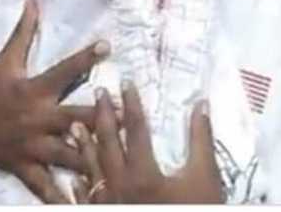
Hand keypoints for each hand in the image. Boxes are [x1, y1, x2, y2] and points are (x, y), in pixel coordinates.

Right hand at [0, 0, 109, 202]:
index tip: (107, 46)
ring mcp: (32, 144)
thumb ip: (22, 32)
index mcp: (34, 91)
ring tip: (121, 165)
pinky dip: (60, 196)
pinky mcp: (24, 165)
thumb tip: (32, 2)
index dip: (85, 57)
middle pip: (77, 118)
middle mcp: (37, 118)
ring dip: (93, 158)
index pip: (63, 70)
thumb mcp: (3, 59)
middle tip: (131, 117)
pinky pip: (44, 185)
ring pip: (69, 154)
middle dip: (105, 119)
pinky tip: (80, 202)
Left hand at [71, 83, 222, 203]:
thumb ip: (200, 140)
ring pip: (90, 168)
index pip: (135, 129)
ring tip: (75, 124)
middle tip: (98, 92)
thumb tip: (200, 104)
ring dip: (83, 144)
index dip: (131, 104)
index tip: (125, 82)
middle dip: (102, 115)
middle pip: (107, 143)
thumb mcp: (206, 178)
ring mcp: (106, 202)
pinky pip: (84, 198)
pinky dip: (78, 183)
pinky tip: (75, 173)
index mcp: (142, 172)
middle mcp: (118, 184)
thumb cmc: (195, 211)